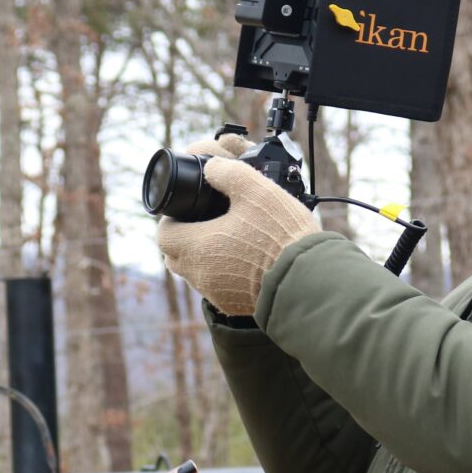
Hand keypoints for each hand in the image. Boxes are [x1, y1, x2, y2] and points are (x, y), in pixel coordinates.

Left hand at [157, 141, 317, 316]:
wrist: (308, 280)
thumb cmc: (282, 235)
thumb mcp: (257, 190)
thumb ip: (229, 172)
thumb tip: (211, 167)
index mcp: (198, 247)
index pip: (163, 234)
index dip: (170, 219)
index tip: (185, 210)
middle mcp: (200, 275)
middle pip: (173, 257)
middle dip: (181, 238)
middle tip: (200, 222)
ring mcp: (216, 294)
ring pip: (193, 274)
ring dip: (200, 256)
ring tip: (223, 238)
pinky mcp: (233, 305)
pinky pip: (215, 287)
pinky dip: (219, 273)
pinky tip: (240, 259)